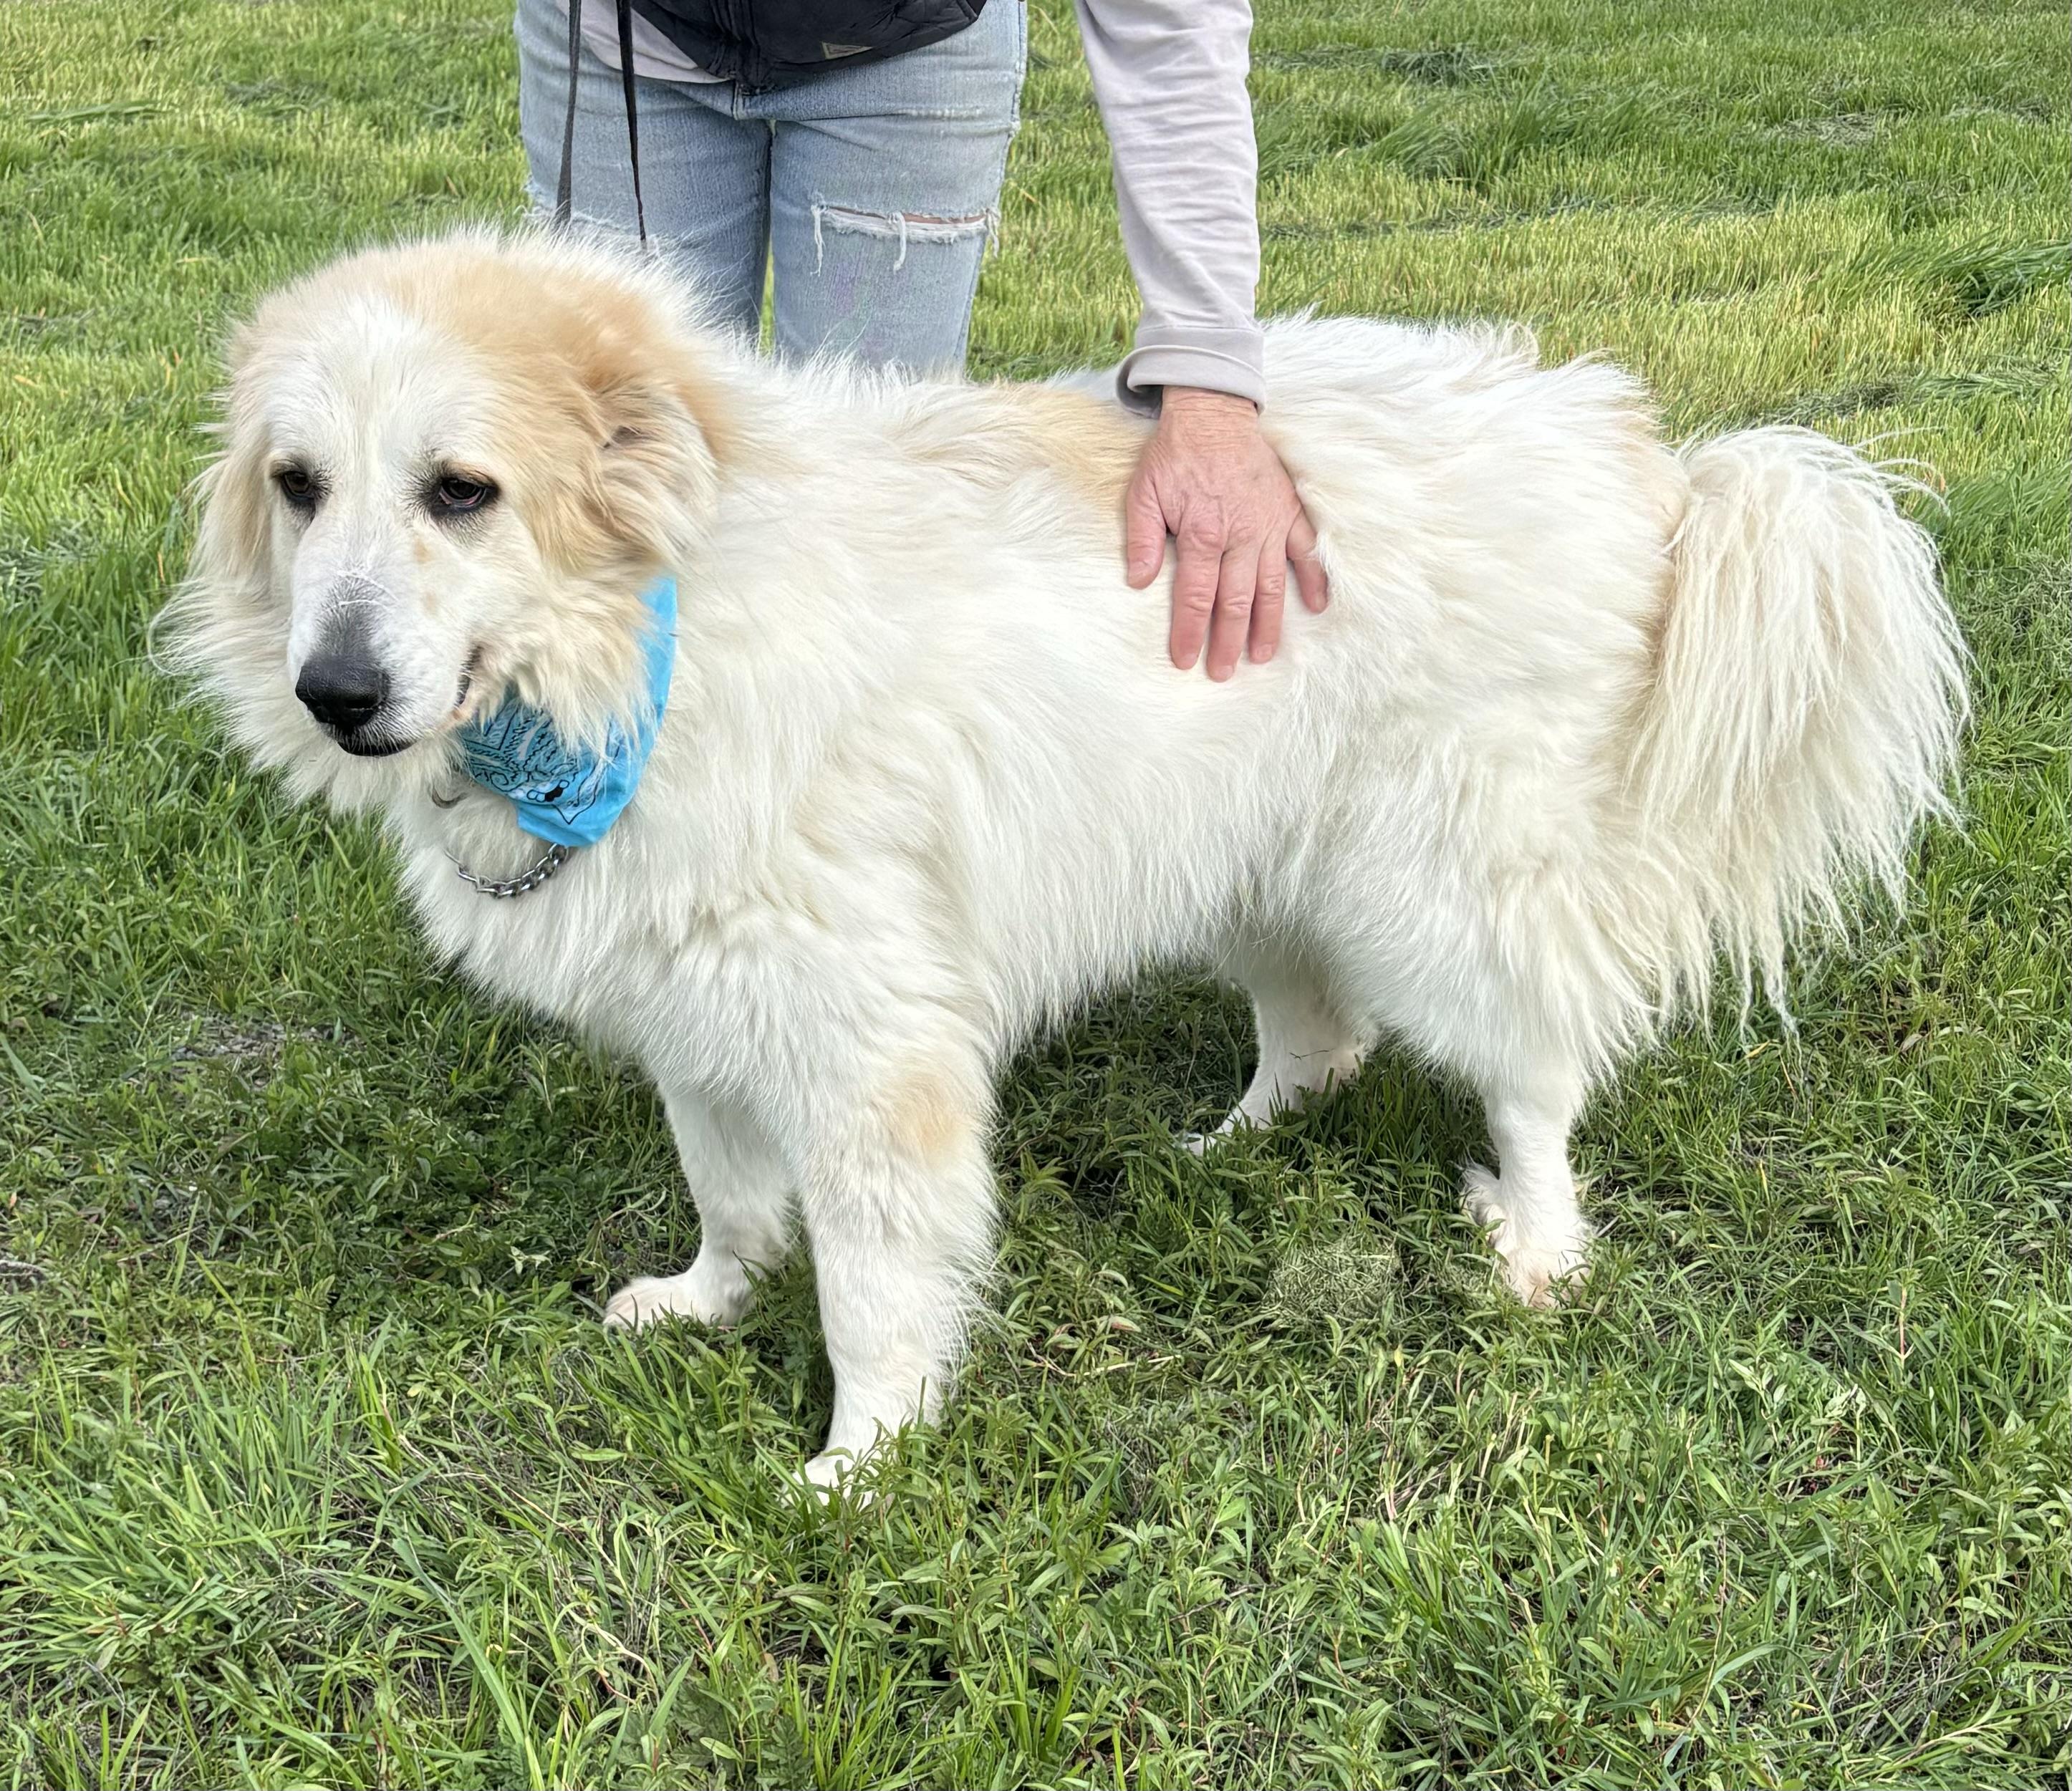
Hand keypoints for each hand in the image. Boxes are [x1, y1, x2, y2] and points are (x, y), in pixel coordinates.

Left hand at [1124, 386, 1328, 679]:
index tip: (1185, 661)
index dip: (1190, 633)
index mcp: (1201, 534)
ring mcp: (1268, 525)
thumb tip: (1138, 582)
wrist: (1213, 412)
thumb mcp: (1143, 491)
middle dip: (1228, 641)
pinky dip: (1314, 579)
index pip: (1194, 597)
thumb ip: (1141, 539)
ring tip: (1263, 656)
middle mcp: (1239, 535)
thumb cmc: (1175, 454)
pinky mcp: (1288, 511)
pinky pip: (1306, 550)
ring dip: (1268, 624)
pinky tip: (1316, 607)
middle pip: (1235, 601)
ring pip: (1271, 586)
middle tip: (1223, 673)